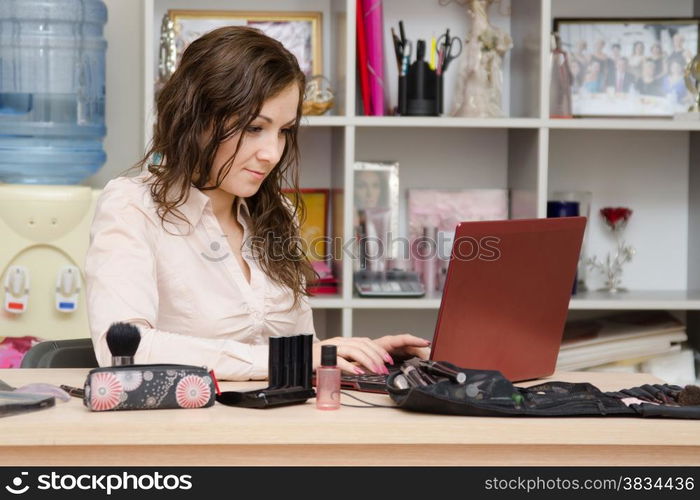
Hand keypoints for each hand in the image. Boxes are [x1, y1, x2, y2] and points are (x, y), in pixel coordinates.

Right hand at [312, 334, 430, 374]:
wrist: (299, 358)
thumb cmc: (319, 359)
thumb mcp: (338, 356)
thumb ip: (351, 359)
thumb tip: (368, 367)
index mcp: (345, 341)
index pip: (365, 342)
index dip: (378, 350)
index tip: (388, 360)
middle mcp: (340, 341)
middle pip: (362, 345)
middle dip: (376, 357)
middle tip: (384, 368)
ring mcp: (331, 348)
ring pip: (353, 351)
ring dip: (367, 361)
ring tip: (376, 370)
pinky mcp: (323, 358)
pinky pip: (339, 360)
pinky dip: (350, 366)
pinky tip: (358, 372)